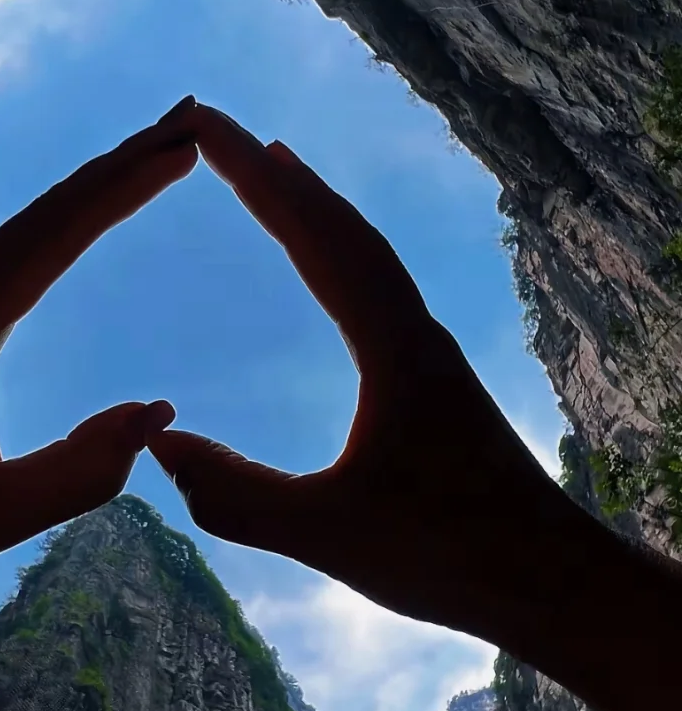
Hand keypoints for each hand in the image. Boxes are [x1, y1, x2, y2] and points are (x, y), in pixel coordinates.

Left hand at [0, 100, 198, 625]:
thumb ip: (78, 473)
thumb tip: (154, 412)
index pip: (56, 237)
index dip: (124, 188)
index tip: (183, 148)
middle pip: (48, 211)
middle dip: (121, 162)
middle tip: (191, 118)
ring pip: (31, 227)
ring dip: (93, 184)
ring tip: (157, 151)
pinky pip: (16, 254)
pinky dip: (63, 221)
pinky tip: (84, 216)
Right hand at [147, 107, 678, 701]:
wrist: (553, 580)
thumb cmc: (450, 557)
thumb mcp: (327, 534)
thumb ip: (237, 497)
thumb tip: (157, 447)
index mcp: (392, 349)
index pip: (316, 239)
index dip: (256, 180)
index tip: (208, 130)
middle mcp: (415, 333)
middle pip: (341, 229)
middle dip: (277, 174)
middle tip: (218, 130)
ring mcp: (429, 353)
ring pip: (367, 254)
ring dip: (315, 206)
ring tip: (274, 169)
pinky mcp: (436, 379)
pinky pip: (380, 287)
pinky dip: (343, 252)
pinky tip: (332, 270)